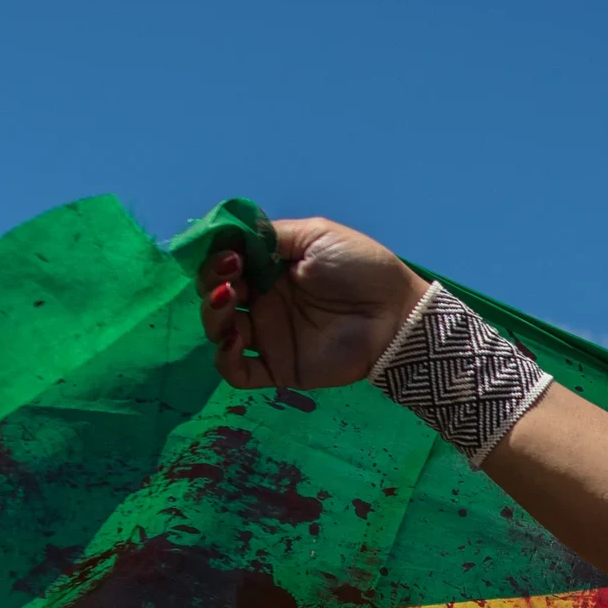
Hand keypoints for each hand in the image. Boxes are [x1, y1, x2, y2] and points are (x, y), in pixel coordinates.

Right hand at [197, 218, 431, 390]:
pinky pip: (236, 371)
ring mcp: (270, 336)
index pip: (226, 264)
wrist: (396, 315)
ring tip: (231, 298)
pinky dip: (224, 357)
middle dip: (212, 282)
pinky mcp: (278, 367)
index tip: (228, 252)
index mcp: (271, 269)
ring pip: (219, 331)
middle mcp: (265, 302)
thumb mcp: (315, 236)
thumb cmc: (361, 268)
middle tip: (232, 274)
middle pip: (216, 295)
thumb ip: (271, 236)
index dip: (217, 257)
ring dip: (213, 314)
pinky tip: (235, 338)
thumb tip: (232, 237)